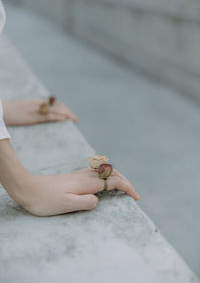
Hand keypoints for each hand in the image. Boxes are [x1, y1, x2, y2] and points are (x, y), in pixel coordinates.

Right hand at [2, 100, 77, 125]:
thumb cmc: (11, 112)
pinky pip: (48, 116)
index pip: (53, 104)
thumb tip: (41, 116)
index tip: (69, 113)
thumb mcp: (25, 110)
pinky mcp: (34, 117)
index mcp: (36, 103)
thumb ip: (34, 112)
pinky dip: (58, 117)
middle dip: (67, 112)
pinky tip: (64, 119)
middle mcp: (38, 104)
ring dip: (66, 115)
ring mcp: (37, 110)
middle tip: (74, 118)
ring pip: (55, 111)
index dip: (63, 108)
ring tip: (73, 119)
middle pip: (57, 106)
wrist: (1, 111)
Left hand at [18, 168, 139, 216]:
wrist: (27, 188)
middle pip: (111, 173)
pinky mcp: (73, 177)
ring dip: (116, 177)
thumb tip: (98, 199)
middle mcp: (85, 176)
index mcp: (86, 183)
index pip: (113, 182)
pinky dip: (106, 176)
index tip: (136, 197)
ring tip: (122, 187)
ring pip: (104, 172)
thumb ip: (86, 202)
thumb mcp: (66, 204)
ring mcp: (79, 175)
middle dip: (125, 181)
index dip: (127, 188)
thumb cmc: (45, 200)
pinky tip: (103, 183)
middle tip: (132, 193)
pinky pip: (96, 173)